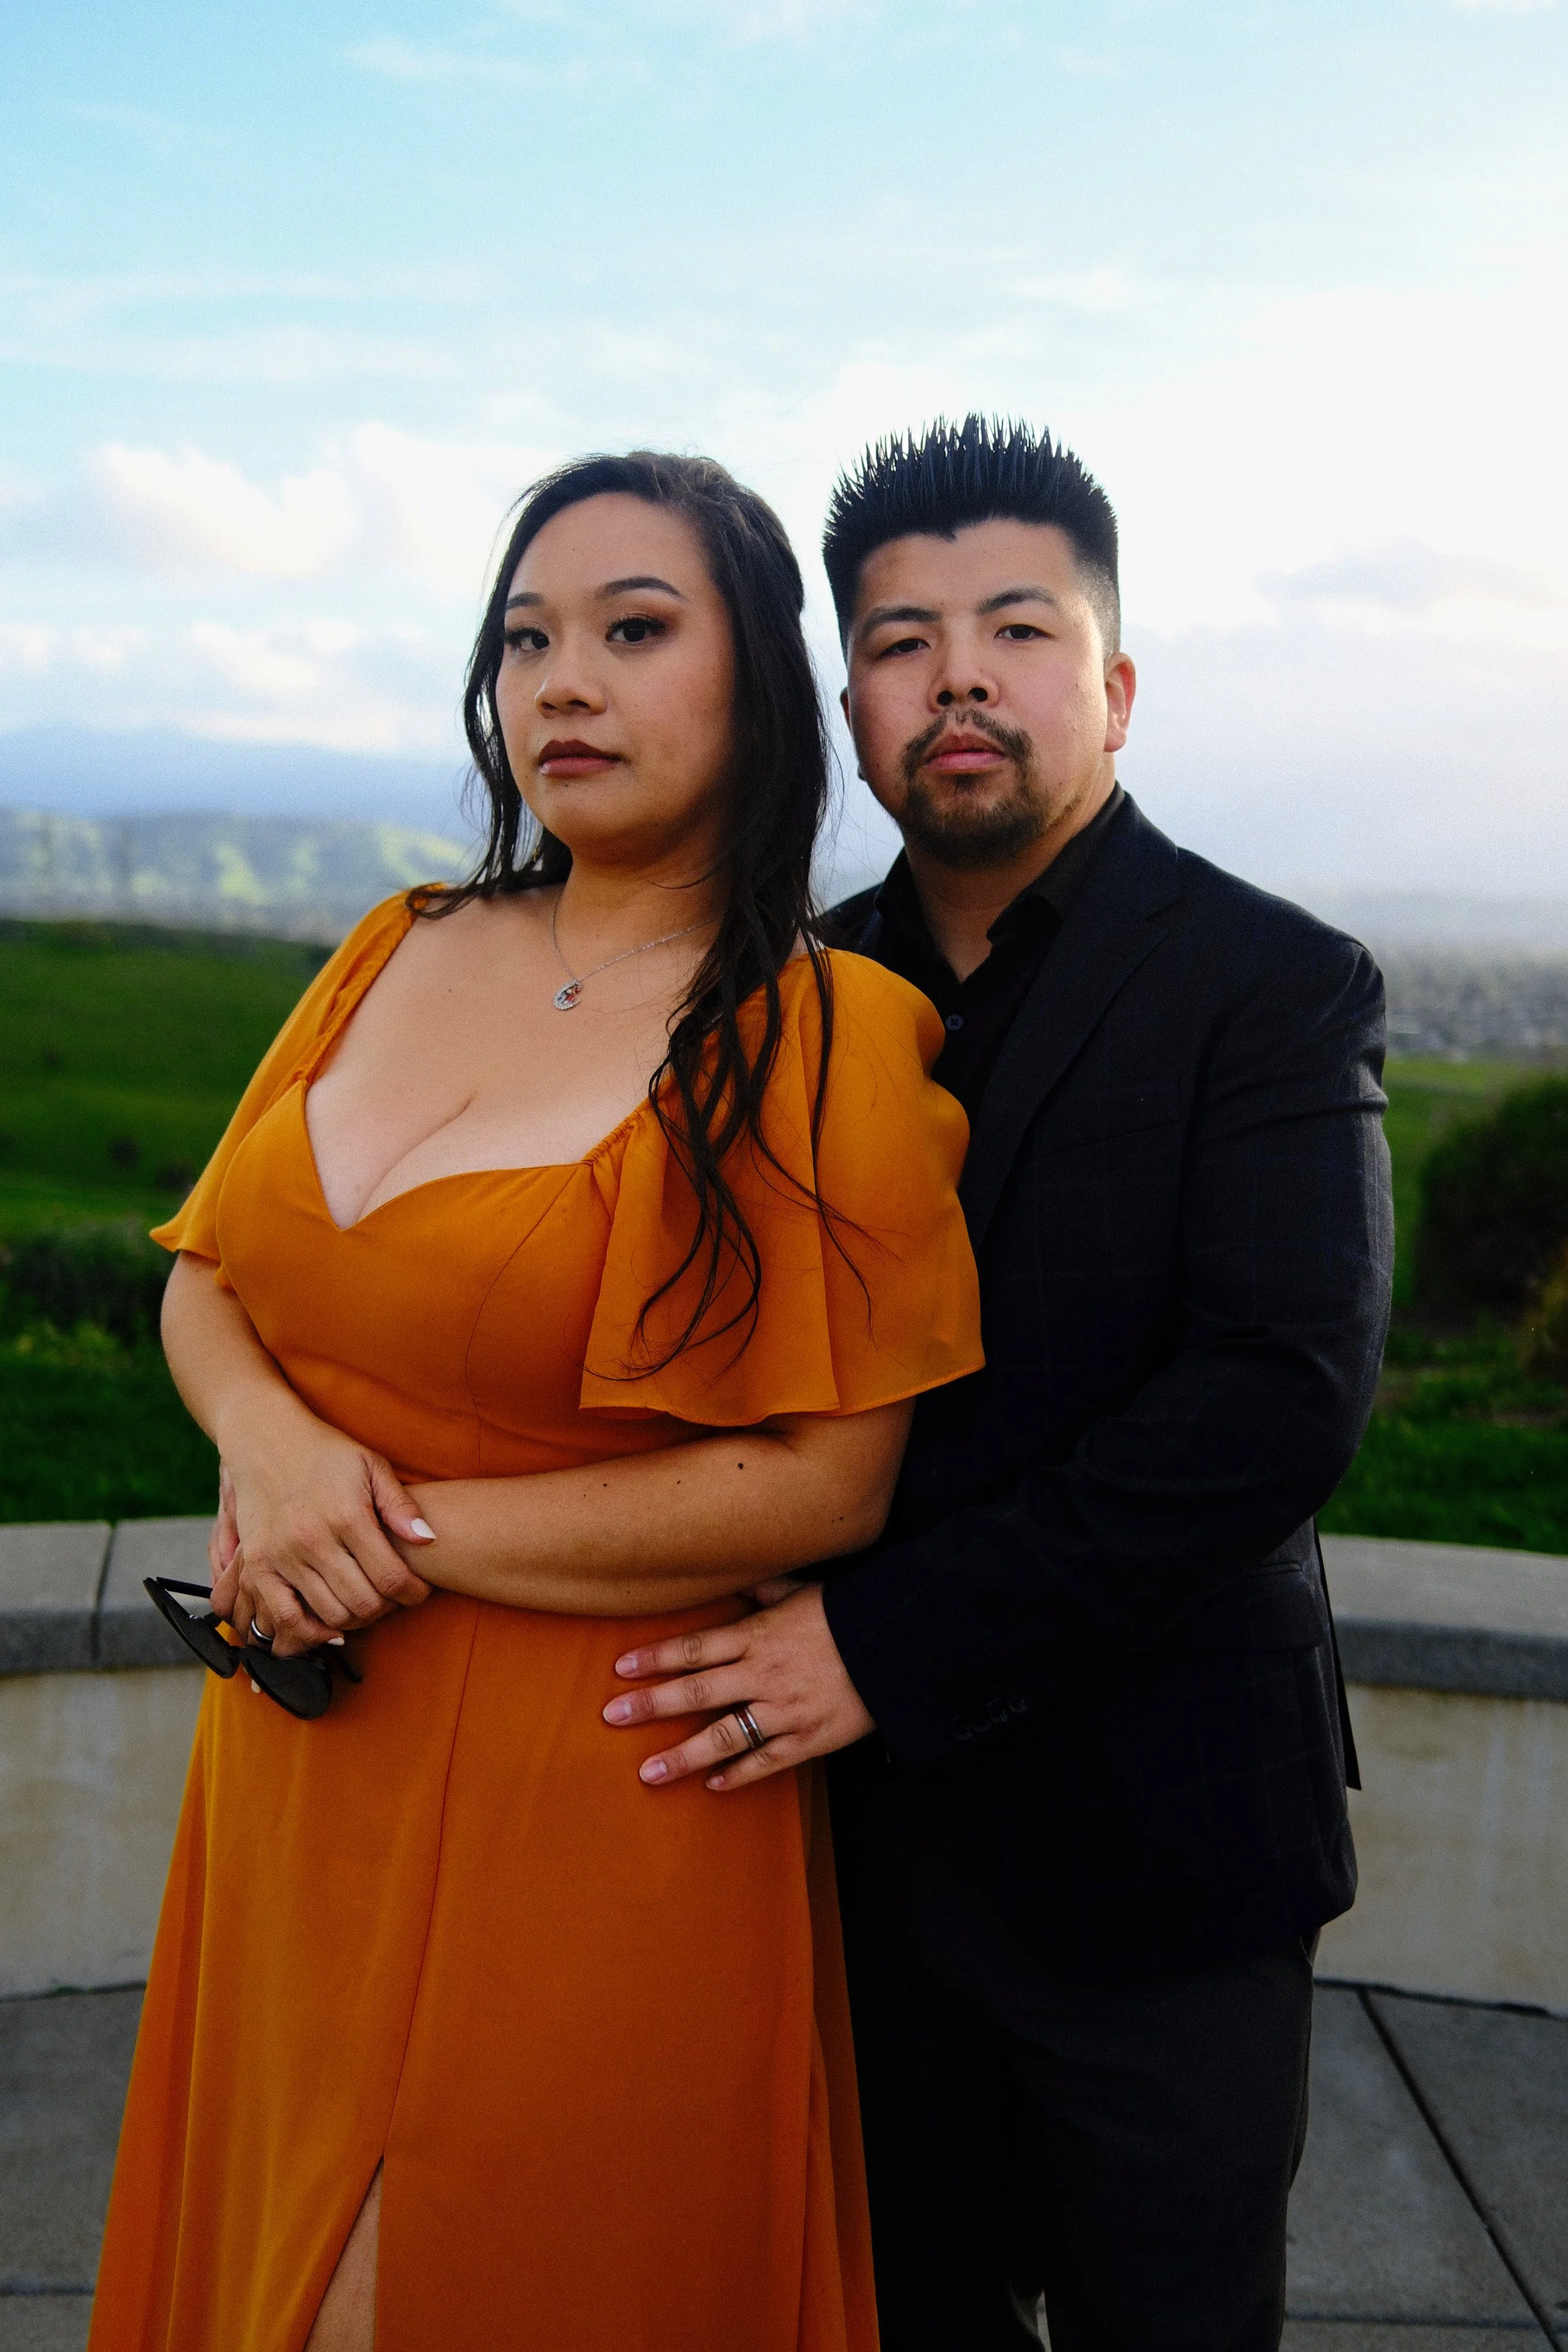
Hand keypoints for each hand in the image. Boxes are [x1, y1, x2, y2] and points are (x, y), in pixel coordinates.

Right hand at [208, 1395, 434, 1655]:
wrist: (266, 1439)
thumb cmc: (326, 1452)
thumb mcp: (371, 1465)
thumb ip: (400, 1505)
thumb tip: (429, 1539)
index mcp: (348, 1515)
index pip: (392, 1577)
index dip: (413, 1593)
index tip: (419, 1591)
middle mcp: (313, 1539)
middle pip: (364, 1603)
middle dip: (388, 1608)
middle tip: (394, 1599)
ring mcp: (282, 1555)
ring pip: (330, 1614)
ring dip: (356, 1619)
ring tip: (367, 1603)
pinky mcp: (257, 1565)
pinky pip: (284, 1615)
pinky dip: (310, 1630)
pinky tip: (329, 1625)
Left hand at [602, 1585, 873, 1789]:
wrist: (900, 1647)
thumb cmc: (850, 1614)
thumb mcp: (804, 1591)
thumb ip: (764, 1588)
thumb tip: (734, 1573)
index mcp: (759, 1636)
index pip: (695, 1648)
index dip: (656, 1658)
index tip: (621, 1668)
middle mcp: (764, 1674)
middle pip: (696, 1692)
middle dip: (650, 1705)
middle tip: (611, 1717)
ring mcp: (785, 1710)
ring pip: (723, 1736)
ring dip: (682, 1755)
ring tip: (647, 1772)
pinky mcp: (809, 1739)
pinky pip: (766, 1761)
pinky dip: (738, 1774)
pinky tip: (712, 1785)